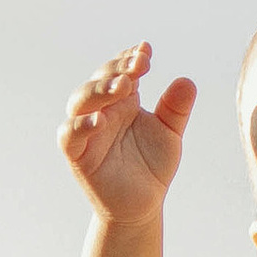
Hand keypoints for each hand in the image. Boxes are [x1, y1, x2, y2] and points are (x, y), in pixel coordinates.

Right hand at [59, 42, 198, 223]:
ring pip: (80, 101)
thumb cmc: (151, 167)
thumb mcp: (169, 135)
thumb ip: (176, 109)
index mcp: (122, 101)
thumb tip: (187, 81)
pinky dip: (81, 126)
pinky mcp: (77, 155)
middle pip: (99, 80)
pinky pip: (70, 136)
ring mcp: (87, 131)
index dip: (129, 58)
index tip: (146, 51)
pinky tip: (100, 121)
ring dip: (99, 90)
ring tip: (123, 86)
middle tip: (139, 66)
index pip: (120, 70)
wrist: (142, 206)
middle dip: (117, 69)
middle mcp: (102, 110)